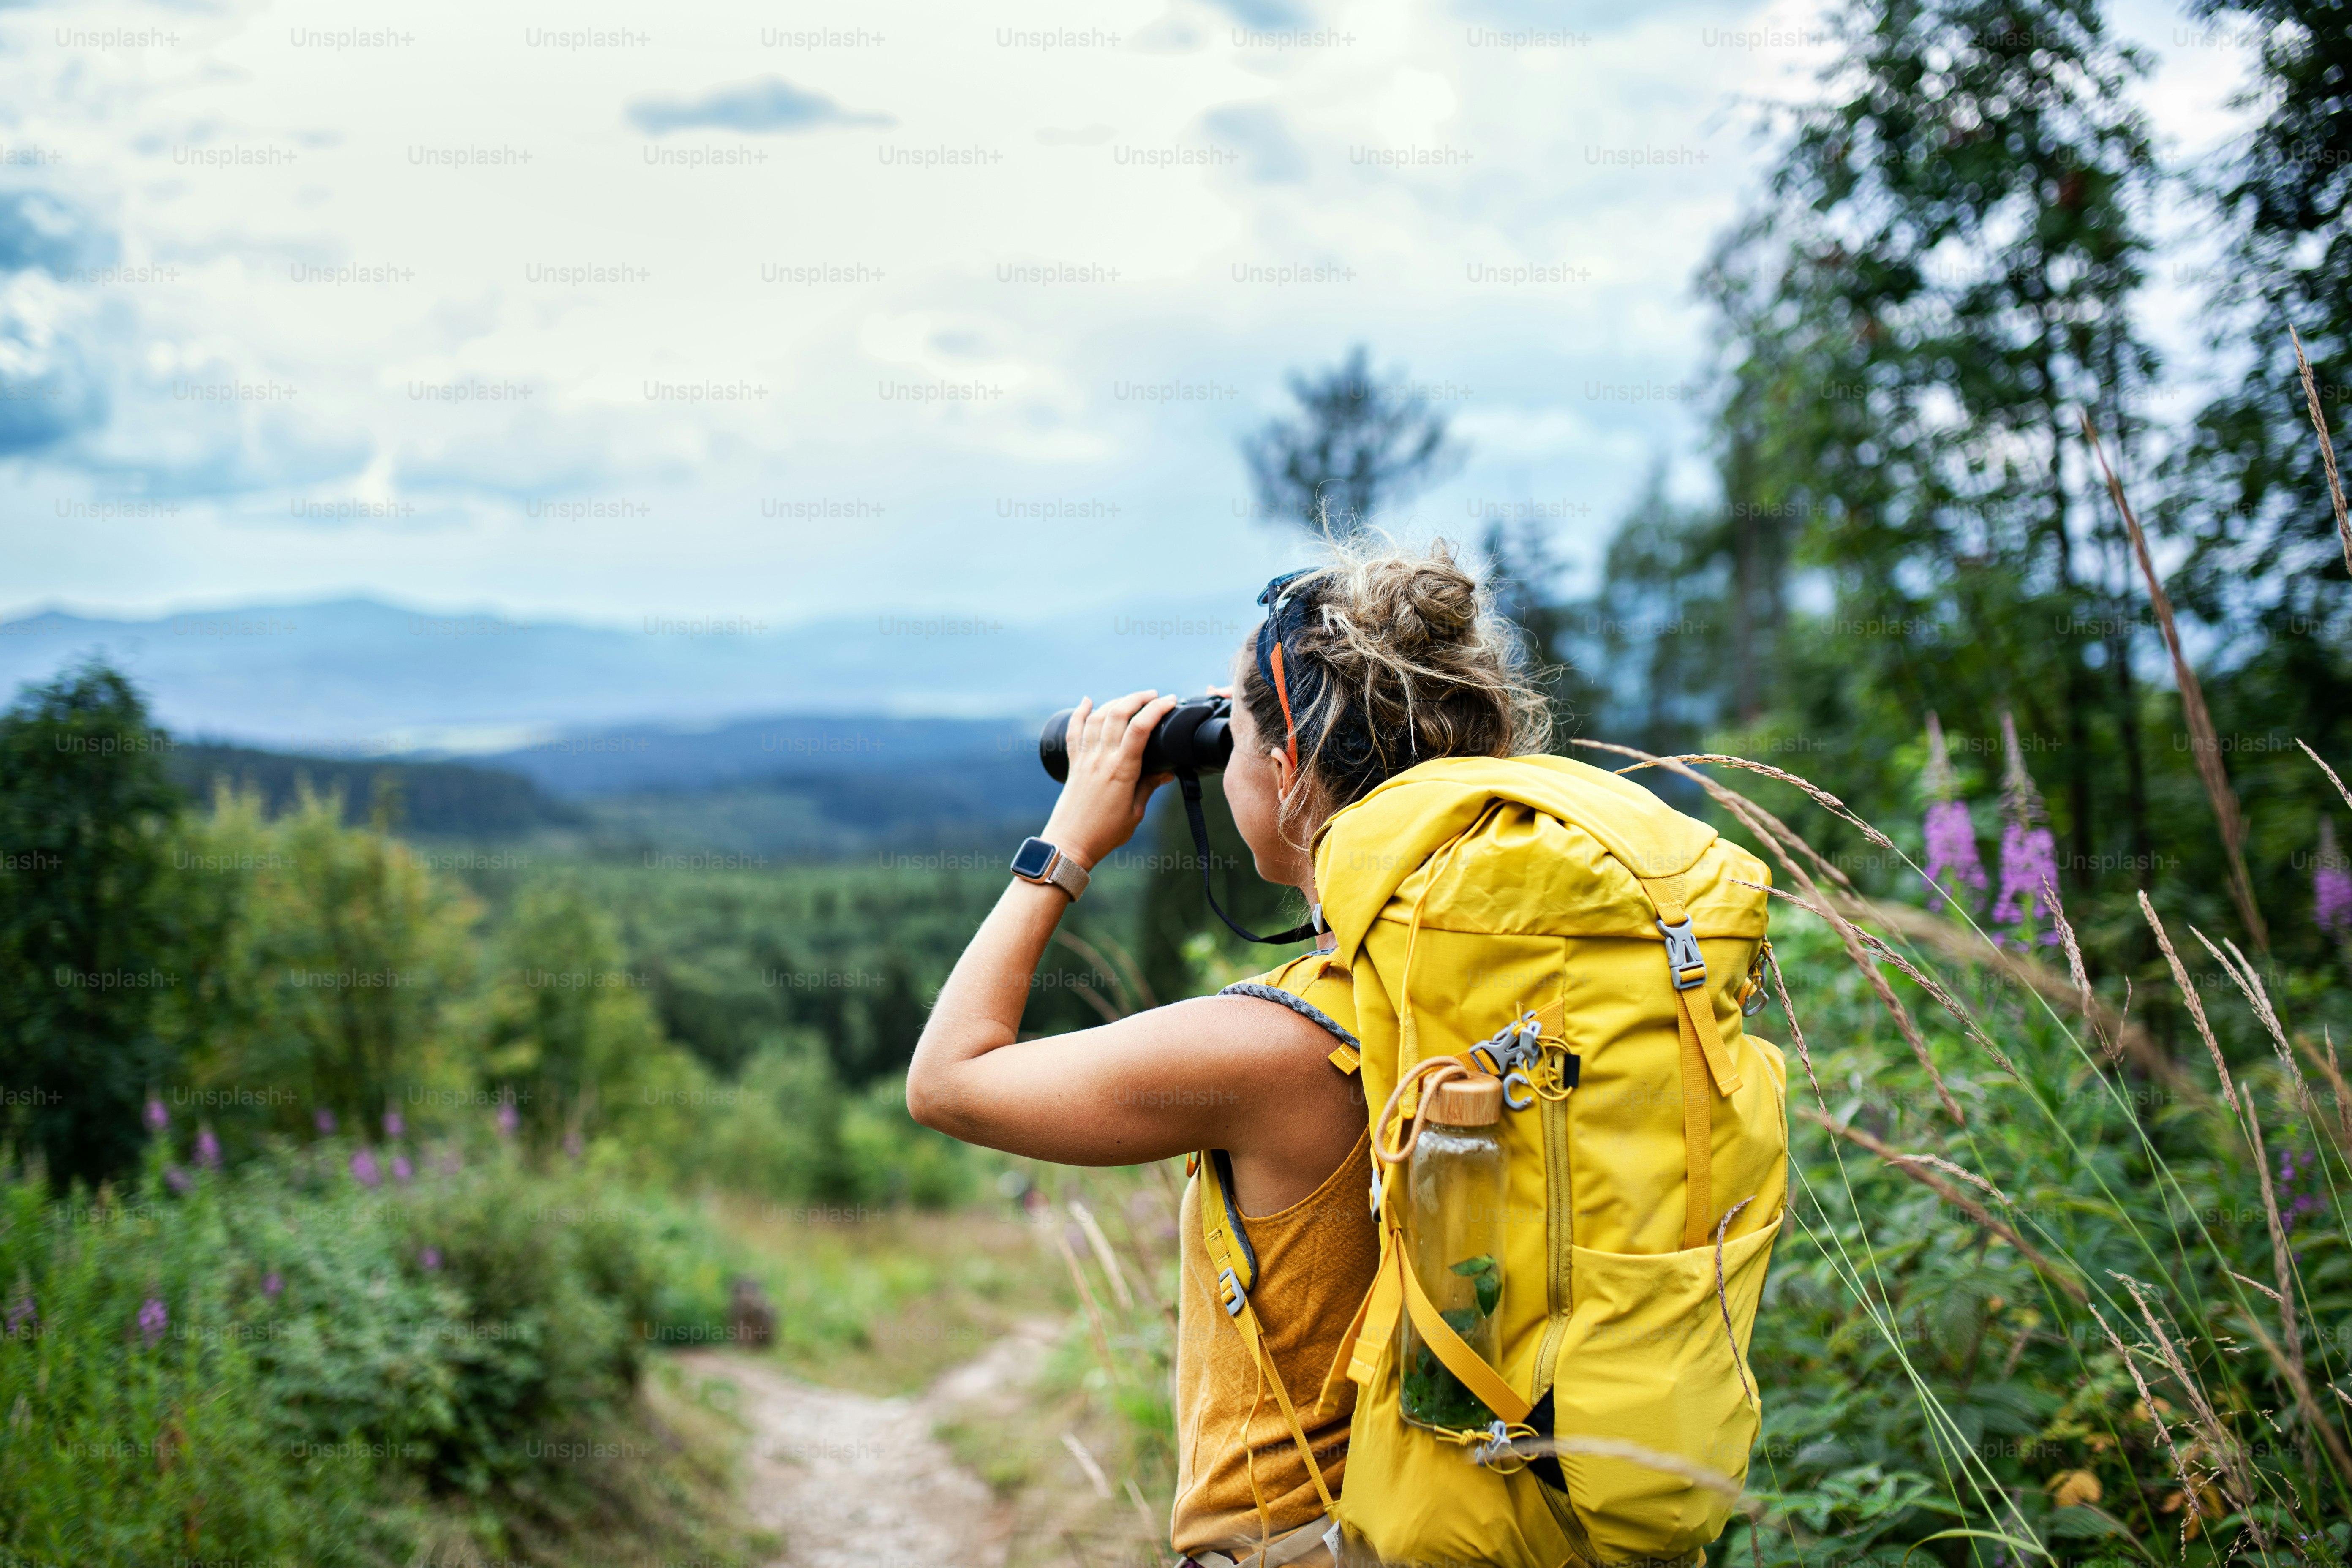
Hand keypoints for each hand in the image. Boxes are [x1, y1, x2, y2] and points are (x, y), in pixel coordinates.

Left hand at [1038, 690, 1178, 868]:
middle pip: (1118, 714)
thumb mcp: (1136, 811)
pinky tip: (1087, 701)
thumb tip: (1168, 771)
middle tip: (1154, 696)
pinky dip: (1080, 713)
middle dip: (1138, 698)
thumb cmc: (1105, 833)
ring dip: (1115, 701)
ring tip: (1131, 698)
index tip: (1170, 701)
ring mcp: (1085, 759)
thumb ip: (1150, 787)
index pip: (1140, 728)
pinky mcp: (1073, 764)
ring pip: (1097, 717)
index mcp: (1121, 770)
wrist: (1070, 844)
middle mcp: (1101, 758)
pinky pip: (1074, 732)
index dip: (1157, 709)